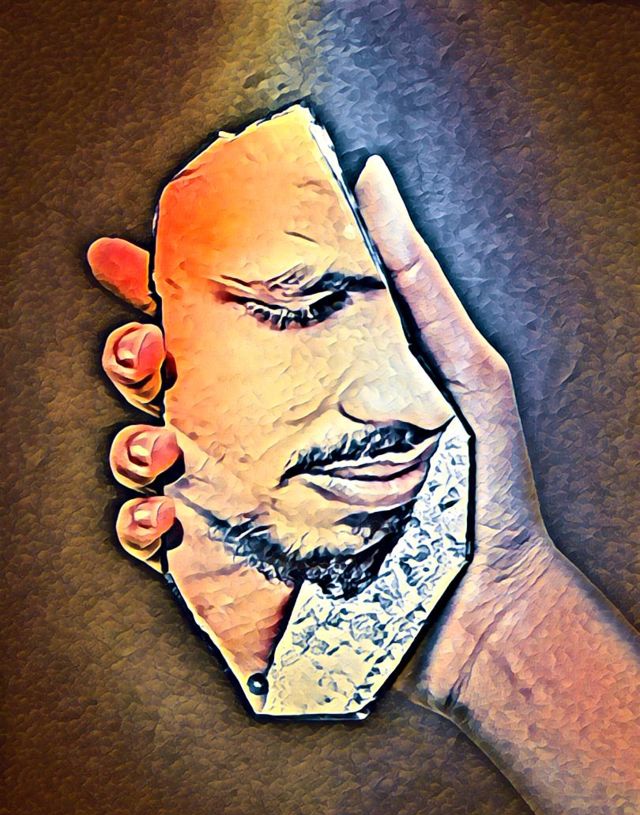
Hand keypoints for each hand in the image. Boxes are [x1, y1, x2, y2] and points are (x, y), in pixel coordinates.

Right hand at [90, 151, 551, 707]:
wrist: (486, 600)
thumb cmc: (483, 486)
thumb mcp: (461, 371)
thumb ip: (412, 280)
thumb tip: (369, 178)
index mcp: (300, 383)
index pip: (216, 327)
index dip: (158, 288)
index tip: (124, 259)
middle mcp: (260, 435)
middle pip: (163, 385)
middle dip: (129, 356)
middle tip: (144, 349)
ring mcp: (242, 498)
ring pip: (146, 458)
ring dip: (129, 442)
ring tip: (161, 445)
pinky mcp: (234, 561)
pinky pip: (160, 539)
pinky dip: (142, 522)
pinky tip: (162, 511)